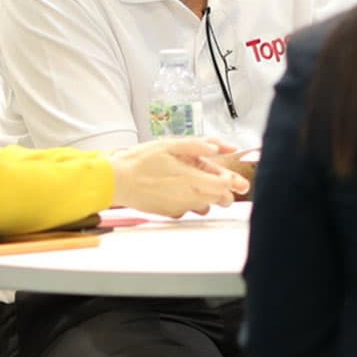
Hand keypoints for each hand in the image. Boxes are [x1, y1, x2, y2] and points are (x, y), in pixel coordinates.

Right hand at [108, 139, 249, 216]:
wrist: (117, 181)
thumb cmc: (140, 161)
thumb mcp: (170, 144)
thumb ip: (199, 145)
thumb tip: (220, 148)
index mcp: (192, 179)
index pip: (225, 186)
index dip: (235, 182)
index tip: (239, 180)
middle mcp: (189, 197)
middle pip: (220, 199)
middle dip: (225, 190)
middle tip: (223, 180)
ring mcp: (179, 207)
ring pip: (206, 205)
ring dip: (208, 196)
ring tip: (197, 181)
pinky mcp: (170, 212)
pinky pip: (189, 209)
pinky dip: (191, 201)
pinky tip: (181, 189)